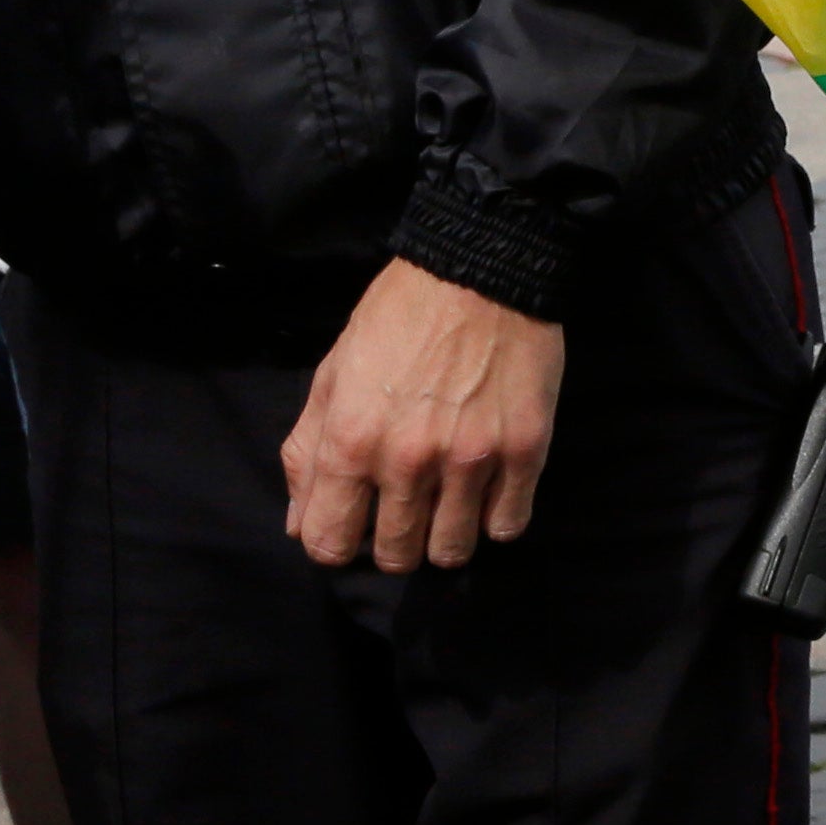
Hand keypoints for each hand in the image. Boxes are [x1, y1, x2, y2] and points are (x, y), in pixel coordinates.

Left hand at [281, 258, 566, 569]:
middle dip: (392, 544)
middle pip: (395, 555)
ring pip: (452, 551)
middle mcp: (408, 460)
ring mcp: (472, 460)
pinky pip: (507, 525)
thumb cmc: (398, 317)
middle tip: (403, 511)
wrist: (480, 269)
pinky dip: (493, 520)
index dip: (334, 543)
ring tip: (446, 506)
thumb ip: (308, 452)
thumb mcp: (332, 373)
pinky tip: (485, 492)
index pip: (327, 543)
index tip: (350, 525)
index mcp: (351, 440)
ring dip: (443, 538)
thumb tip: (300, 523)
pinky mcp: (525, 451)